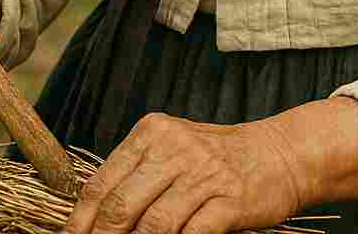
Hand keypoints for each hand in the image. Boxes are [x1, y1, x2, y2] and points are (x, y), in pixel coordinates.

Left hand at [64, 112, 304, 233]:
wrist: (278, 154)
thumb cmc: (217, 159)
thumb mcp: (173, 152)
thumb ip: (136, 177)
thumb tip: (92, 220)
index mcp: (153, 132)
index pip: (101, 183)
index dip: (80, 222)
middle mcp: (175, 148)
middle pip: (120, 207)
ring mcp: (203, 173)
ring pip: (153, 226)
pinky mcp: (229, 200)